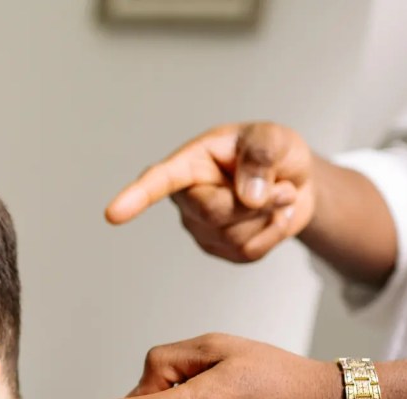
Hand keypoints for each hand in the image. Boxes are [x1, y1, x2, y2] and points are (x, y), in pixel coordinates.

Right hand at [106, 122, 312, 261]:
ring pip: (234, 236)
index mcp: (189, 163)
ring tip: (277, 197)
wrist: (294, 180)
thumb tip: (248, 196)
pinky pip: (249, 252)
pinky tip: (272, 218)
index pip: (158, 181)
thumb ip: (261, 156)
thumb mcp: (273, 137)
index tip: (113, 214)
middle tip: (283, 186)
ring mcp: (201, 227)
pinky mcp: (221, 250)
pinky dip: (274, 234)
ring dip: (270, 217)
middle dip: (256, 203)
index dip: (135, 197)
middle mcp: (186, 198)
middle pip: (212, 213)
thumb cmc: (272, 152)